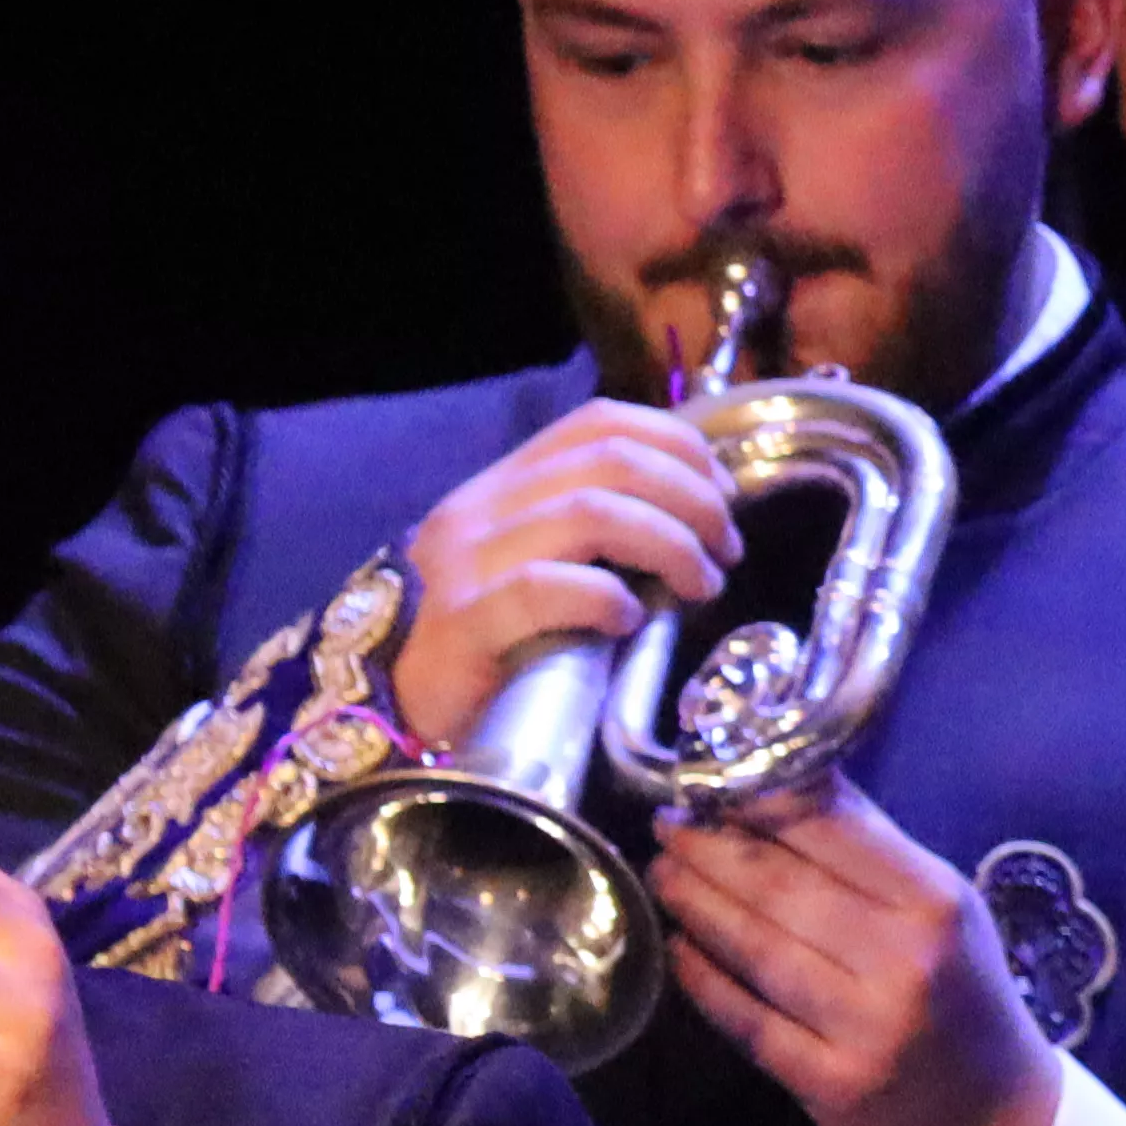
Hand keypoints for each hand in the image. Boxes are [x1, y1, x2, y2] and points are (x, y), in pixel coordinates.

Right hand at [389, 402, 740, 750]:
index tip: (725, 494)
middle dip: (691, 499)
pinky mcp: (462, 620)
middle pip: (611, 461)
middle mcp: (485, 505)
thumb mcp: (546, 564)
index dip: (678, 445)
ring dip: (669, 544)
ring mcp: (467, 560)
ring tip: (700, 586)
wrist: (398, 703)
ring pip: (590, 513)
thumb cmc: (493, 640)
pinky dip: (604, 596)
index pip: (600, 421)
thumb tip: (700, 517)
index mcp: (509, 483)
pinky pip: (544, 587)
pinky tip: (631, 620)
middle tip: (727, 550)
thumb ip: (601, 532)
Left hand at [647, 777, 1058, 1125]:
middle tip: (669, 827)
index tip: (709, 784)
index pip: (831, 830)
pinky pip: (749, 1021)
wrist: (993, 1114)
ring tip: (665, 875)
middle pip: (783, 889)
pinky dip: (705, 982)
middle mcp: (905, 962)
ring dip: (699, 906)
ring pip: (758, 951)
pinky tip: (680, 950)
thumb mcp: (944, 908)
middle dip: (712, 851)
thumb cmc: (961, 992)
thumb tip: (779, 780)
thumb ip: (870, 850)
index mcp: (936, 903)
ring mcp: (865, 1028)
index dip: (758, 801)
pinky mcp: (830, 1083)